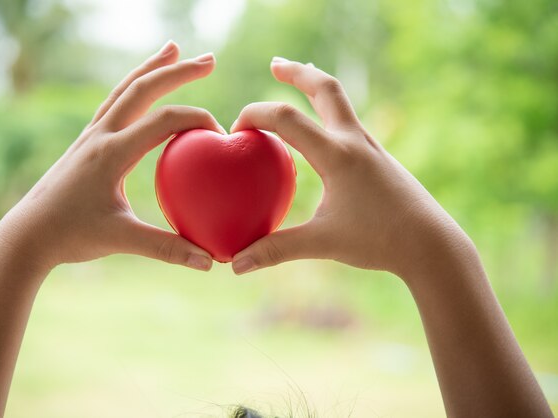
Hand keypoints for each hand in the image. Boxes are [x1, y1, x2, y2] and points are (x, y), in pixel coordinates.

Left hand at [0, 41, 222, 274]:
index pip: (163, 120)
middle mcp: (100, 134)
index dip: (196, 119)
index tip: (221, 136)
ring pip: (125, 89)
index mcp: (111, 152)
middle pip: (142, 88)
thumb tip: (210, 261)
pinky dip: (134, 87)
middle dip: (178, 70)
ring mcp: (91, 135)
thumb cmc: (71, 236)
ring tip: (174, 49)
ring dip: (152, 68)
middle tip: (210, 59)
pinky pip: (114, 103)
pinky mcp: (87, 142)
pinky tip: (142, 89)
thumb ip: (167, 249)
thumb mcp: (121, 241)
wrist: (26, 234)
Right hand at [230, 57, 468, 277]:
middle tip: (275, 63)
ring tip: (299, 78)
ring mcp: (370, 146)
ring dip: (316, 87)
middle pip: (325, 87)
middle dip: (297, 72)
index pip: (287, 118)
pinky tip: (321, 132)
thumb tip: (236, 264)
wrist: (432, 244)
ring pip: (341, 102)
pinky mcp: (378, 157)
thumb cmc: (380, 240)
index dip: (255, 115)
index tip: (236, 130)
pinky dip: (327, 114)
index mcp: (338, 155)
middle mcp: (355, 141)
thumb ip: (276, 250)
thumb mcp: (323, 243)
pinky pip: (347, 123)